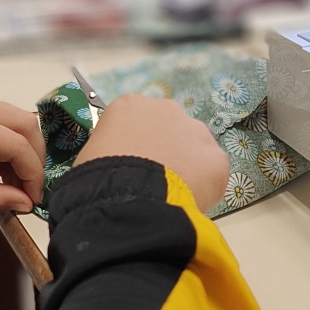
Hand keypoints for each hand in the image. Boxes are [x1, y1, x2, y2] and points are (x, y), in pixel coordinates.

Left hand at [0, 93, 44, 213]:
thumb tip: (23, 204)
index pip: (19, 146)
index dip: (33, 175)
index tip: (31, 201)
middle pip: (27, 125)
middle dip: (34, 159)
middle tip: (24, 190)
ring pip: (17, 119)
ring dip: (20, 150)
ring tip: (2, 181)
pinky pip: (1, 118)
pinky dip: (6, 141)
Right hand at [72, 93, 228, 212]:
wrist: (127, 200)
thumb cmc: (98, 179)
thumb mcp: (92, 155)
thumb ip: (111, 150)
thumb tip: (119, 166)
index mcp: (130, 106)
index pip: (138, 123)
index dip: (138, 146)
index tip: (136, 165)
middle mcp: (167, 110)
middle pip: (171, 130)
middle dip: (167, 152)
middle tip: (155, 181)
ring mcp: (195, 131)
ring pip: (195, 149)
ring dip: (187, 167)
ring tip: (172, 195)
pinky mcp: (216, 159)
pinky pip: (212, 174)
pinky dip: (204, 188)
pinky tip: (188, 202)